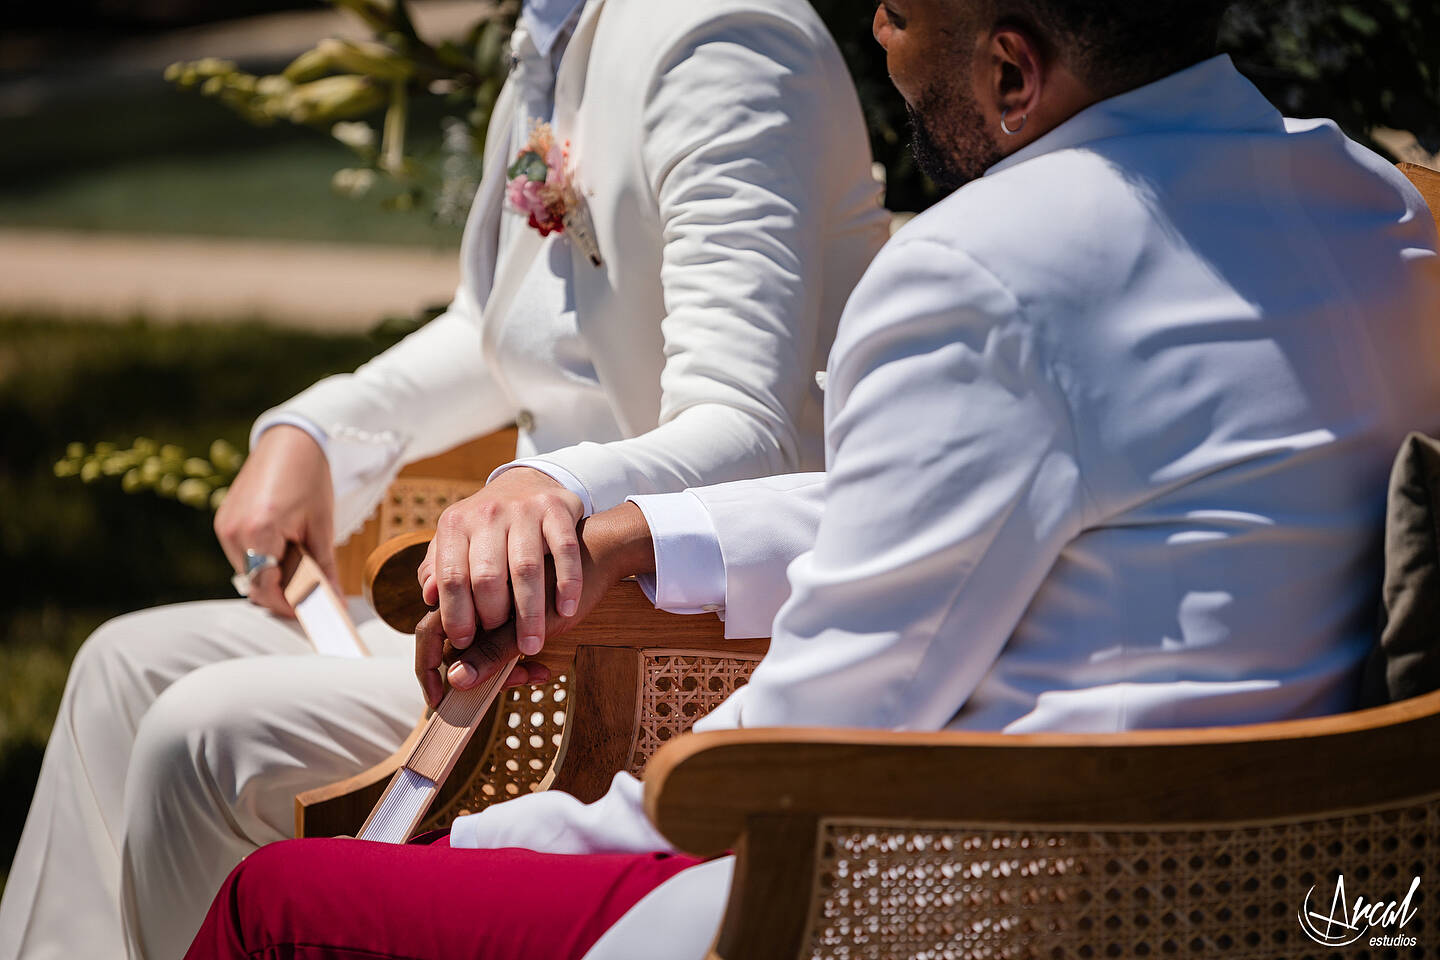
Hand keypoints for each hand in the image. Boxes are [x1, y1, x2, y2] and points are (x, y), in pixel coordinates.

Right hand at [214, 425, 335, 616]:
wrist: (289, 441)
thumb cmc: (308, 478)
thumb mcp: (321, 526)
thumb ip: (324, 569)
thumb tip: (334, 602)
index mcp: (258, 531)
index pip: (265, 589)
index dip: (287, 606)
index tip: (308, 613)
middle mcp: (233, 531)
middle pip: (254, 584)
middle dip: (281, 592)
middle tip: (310, 590)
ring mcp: (224, 525)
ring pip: (247, 571)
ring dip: (271, 575)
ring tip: (298, 558)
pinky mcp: (223, 520)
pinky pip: (241, 554)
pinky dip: (262, 559)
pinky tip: (282, 545)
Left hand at [415, 502, 654, 707]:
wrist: (529, 481)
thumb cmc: (488, 526)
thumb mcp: (457, 540)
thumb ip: (440, 569)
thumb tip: (430, 598)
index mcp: (455, 524)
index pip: (451, 577)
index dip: (456, 615)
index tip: (464, 643)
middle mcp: (488, 513)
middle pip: (487, 577)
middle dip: (492, 617)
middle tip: (500, 642)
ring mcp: (524, 509)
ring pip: (526, 569)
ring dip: (529, 613)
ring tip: (531, 644)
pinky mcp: (557, 508)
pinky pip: (564, 550)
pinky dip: (567, 583)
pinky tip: (566, 610)